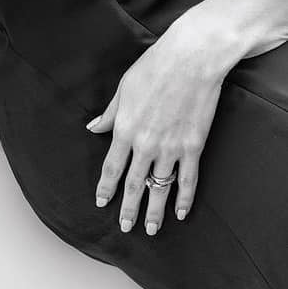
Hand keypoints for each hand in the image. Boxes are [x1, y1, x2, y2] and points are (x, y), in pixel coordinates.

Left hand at [87, 21, 226, 233]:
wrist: (192, 59)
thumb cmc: (154, 68)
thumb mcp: (123, 90)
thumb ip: (110, 114)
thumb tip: (94, 128)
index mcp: (125, 130)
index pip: (111, 168)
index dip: (106, 188)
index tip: (101, 203)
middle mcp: (146, 144)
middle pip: (134, 184)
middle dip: (128, 208)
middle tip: (125, 227)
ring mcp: (171, 148)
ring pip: (160, 187)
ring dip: (154, 210)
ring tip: (150, 229)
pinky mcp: (193, 146)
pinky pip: (188, 180)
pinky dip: (184, 199)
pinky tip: (181, 213)